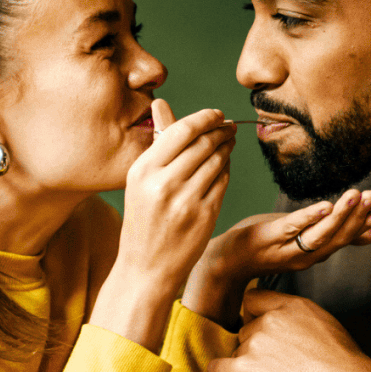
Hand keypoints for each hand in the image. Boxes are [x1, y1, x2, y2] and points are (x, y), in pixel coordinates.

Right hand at [116, 99, 235, 293]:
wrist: (147, 267)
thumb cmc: (143, 220)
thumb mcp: (140, 181)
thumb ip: (157, 143)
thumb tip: (161, 104)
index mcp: (143, 170)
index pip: (182, 131)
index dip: (204, 118)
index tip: (216, 114)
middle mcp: (163, 184)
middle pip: (203, 144)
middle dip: (221, 130)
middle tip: (229, 126)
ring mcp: (186, 201)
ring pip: (217, 161)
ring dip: (227, 148)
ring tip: (230, 141)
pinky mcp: (205, 216)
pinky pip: (223, 182)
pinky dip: (227, 170)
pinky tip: (225, 165)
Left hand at [184, 188, 370, 327]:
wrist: (228, 261)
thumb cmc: (266, 247)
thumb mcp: (303, 241)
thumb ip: (336, 237)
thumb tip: (370, 234)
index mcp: (313, 254)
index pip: (344, 240)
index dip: (363, 227)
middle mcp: (303, 256)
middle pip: (336, 238)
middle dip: (357, 217)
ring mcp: (286, 248)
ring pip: (319, 234)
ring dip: (340, 216)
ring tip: (356, 196)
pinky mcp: (268, 236)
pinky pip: (292, 227)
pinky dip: (310, 217)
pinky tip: (325, 206)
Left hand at [208, 289, 370, 371]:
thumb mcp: (327, 328)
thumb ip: (300, 323)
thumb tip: (287, 336)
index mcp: (292, 305)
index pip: (253, 300)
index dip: (254, 319)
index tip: (261, 336)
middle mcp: (270, 319)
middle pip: (244, 331)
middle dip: (254, 350)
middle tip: (274, 371)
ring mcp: (255, 343)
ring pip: (236, 354)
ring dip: (246, 369)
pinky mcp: (244, 370)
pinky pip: (217, 369)